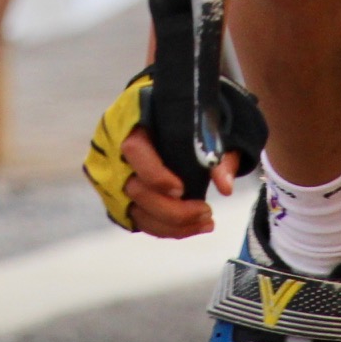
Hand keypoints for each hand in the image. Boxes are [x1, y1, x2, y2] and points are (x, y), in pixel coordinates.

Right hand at [117, 126, 239, 239]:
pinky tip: (191, 226)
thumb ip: (214, 150)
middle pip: (136, 191)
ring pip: (138, 213)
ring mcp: (115, 181)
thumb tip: (225, 186)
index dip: (155, 175)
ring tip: (206, 222)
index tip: (181, 190)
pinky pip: (140, 221)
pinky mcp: (121, 199)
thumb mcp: (201, 122)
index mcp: (130, 124)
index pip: (134, 151)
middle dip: (173, 211)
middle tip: (206, 212)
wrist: (160, 112)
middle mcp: (115, 154)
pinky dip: (166, 229)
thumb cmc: (179, 114)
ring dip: (174, 226)